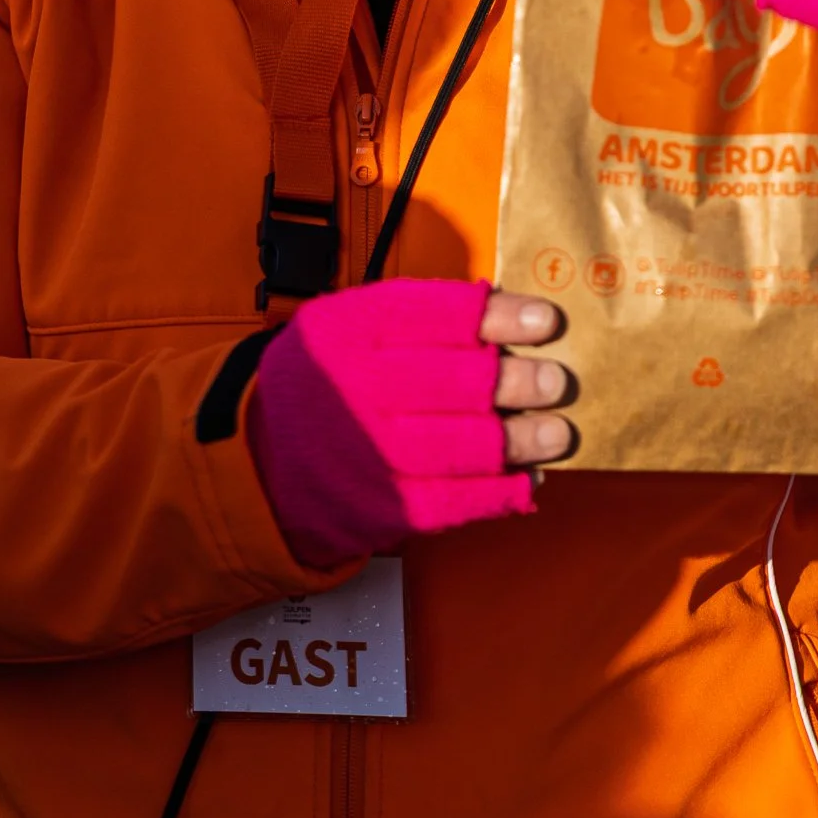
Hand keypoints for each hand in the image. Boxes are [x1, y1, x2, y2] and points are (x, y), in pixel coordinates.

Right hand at [247, 279, 573, 568]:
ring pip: (455, 447)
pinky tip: (527, 478)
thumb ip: (418, 317)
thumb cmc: (325, 381)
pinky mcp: (379, 507)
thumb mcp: (349, 326)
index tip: (544, 320)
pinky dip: (496, 492)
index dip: (496, 318)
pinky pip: (448, 502)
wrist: (260, 458)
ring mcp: (366, 452)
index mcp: (349, 329)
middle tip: (557, 381)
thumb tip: (507, 310)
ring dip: (517, 441)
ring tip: (558, 432)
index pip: (432, 316)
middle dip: (513, 383)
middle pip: (448, 383)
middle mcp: (354, 387)